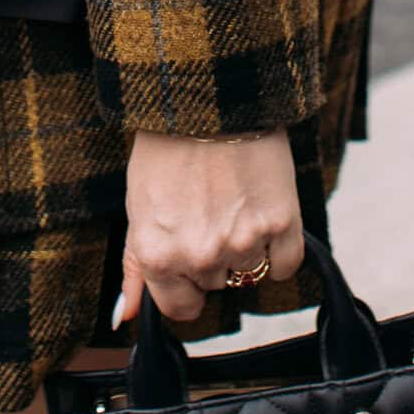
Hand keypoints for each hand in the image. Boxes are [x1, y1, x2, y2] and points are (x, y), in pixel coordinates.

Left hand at [122, 131, 303, 324]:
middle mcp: (199, 256)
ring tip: (232, 199)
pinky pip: (285, 265)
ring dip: (245, 246)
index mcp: (157, 254)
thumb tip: (128, 319)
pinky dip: (279, 246)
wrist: (208, 95)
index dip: (185, 282)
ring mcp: (242, 242)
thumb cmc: (166, 149)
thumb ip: (134, 266)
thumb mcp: (138, 206)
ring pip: (249, 273)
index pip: (181, 308)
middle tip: (208, 207)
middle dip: (213, 255)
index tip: (189, 251)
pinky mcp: (281, 222)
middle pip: (216, 285)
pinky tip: (262, 209)